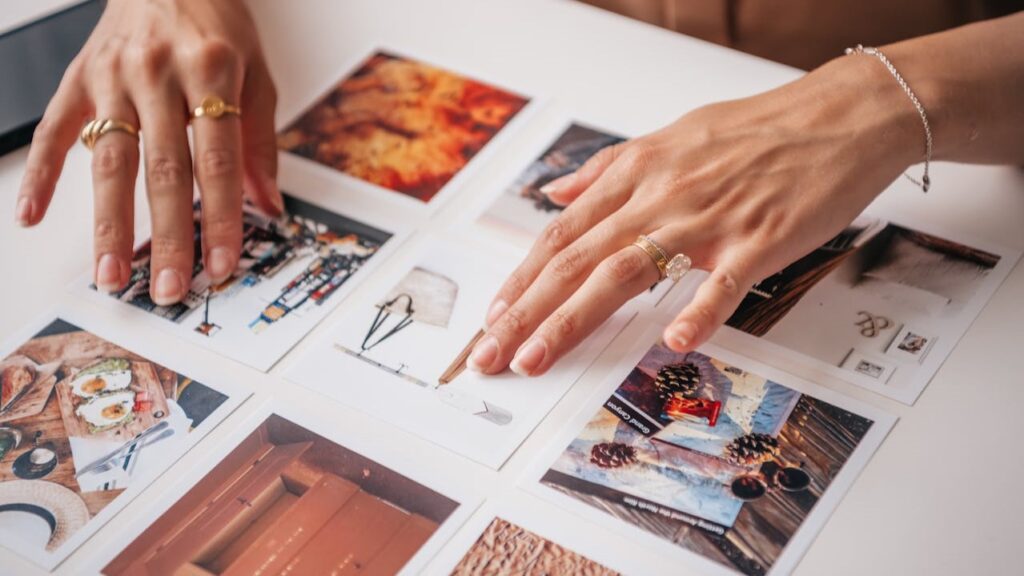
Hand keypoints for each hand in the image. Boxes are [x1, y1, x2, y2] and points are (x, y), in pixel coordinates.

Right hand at [15, 0, 280, 303]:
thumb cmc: (216, 26)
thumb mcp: (258, 75)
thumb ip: (260, 143)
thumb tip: (270, 206)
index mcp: (211, 71)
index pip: (218, 161)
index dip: (222, 217)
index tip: (223, 262)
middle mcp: (158, 74)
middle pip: (164, 170)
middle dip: (168, 235)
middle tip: (168, 286)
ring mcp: (112, 77)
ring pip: (110, 161)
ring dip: (109, 223)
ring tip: (111, 273)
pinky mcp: (78, 78)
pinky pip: (55, 131)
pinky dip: (42, 174)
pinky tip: (32, 216)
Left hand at [469, 56, 921, 376]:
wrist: (837, 118)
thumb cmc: (755, 131)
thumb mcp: (668, 138)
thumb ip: (607, 169)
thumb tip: (557, 192)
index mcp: (637, 174)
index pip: (563, 234)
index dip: (523, 278)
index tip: (494, 316)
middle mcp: (660, 196)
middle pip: (578, 260)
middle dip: (527, 311)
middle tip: (490, 354)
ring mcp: (708, 220)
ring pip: (625, 272)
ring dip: (574, 319)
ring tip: (538, 357)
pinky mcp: (758, 240)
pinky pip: (723, 281)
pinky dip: (698, 310)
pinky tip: (673, 340)